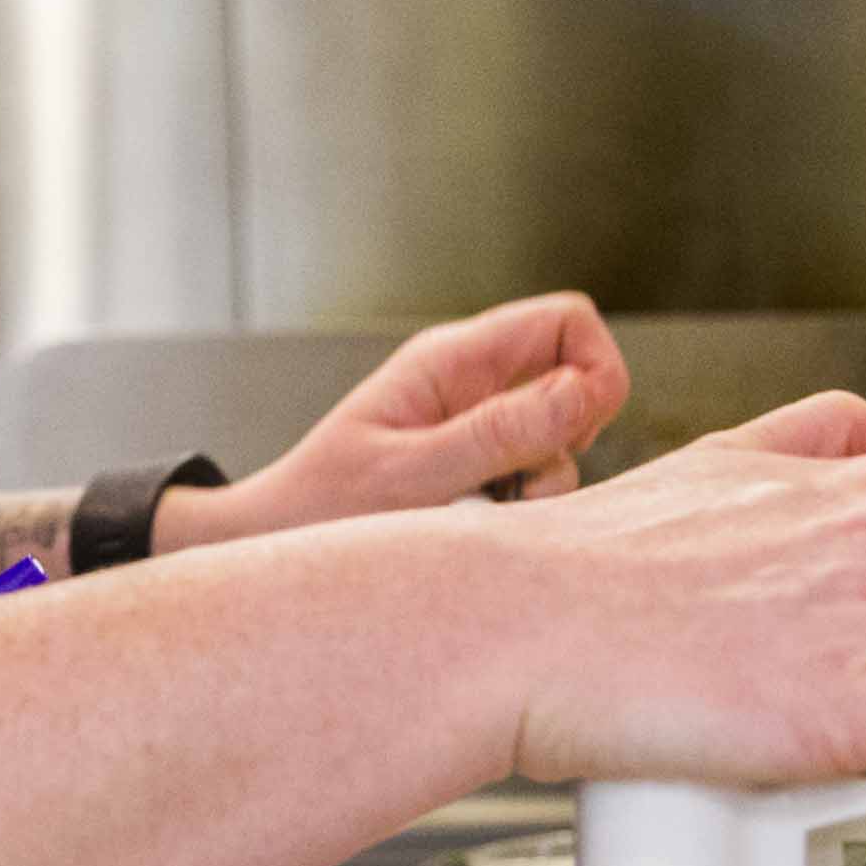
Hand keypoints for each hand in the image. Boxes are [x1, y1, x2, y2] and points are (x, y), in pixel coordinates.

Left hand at [164, 294, 630, 550]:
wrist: (269, 545)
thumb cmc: (320, 509)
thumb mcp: (410, 476)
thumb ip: (497, 436)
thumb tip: (586, 393)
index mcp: (454, 360)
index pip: (566, 321)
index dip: (596, 370)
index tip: (579, 433)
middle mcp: (472, 383)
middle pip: (575, 379)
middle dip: (571, 438)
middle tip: (523, 485)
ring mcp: (476, 425)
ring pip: (560, 439)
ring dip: (541, 486)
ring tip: (472, 517)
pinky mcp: (475, 467)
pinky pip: (532, 476)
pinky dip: (519, 508)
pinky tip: (468, 530)